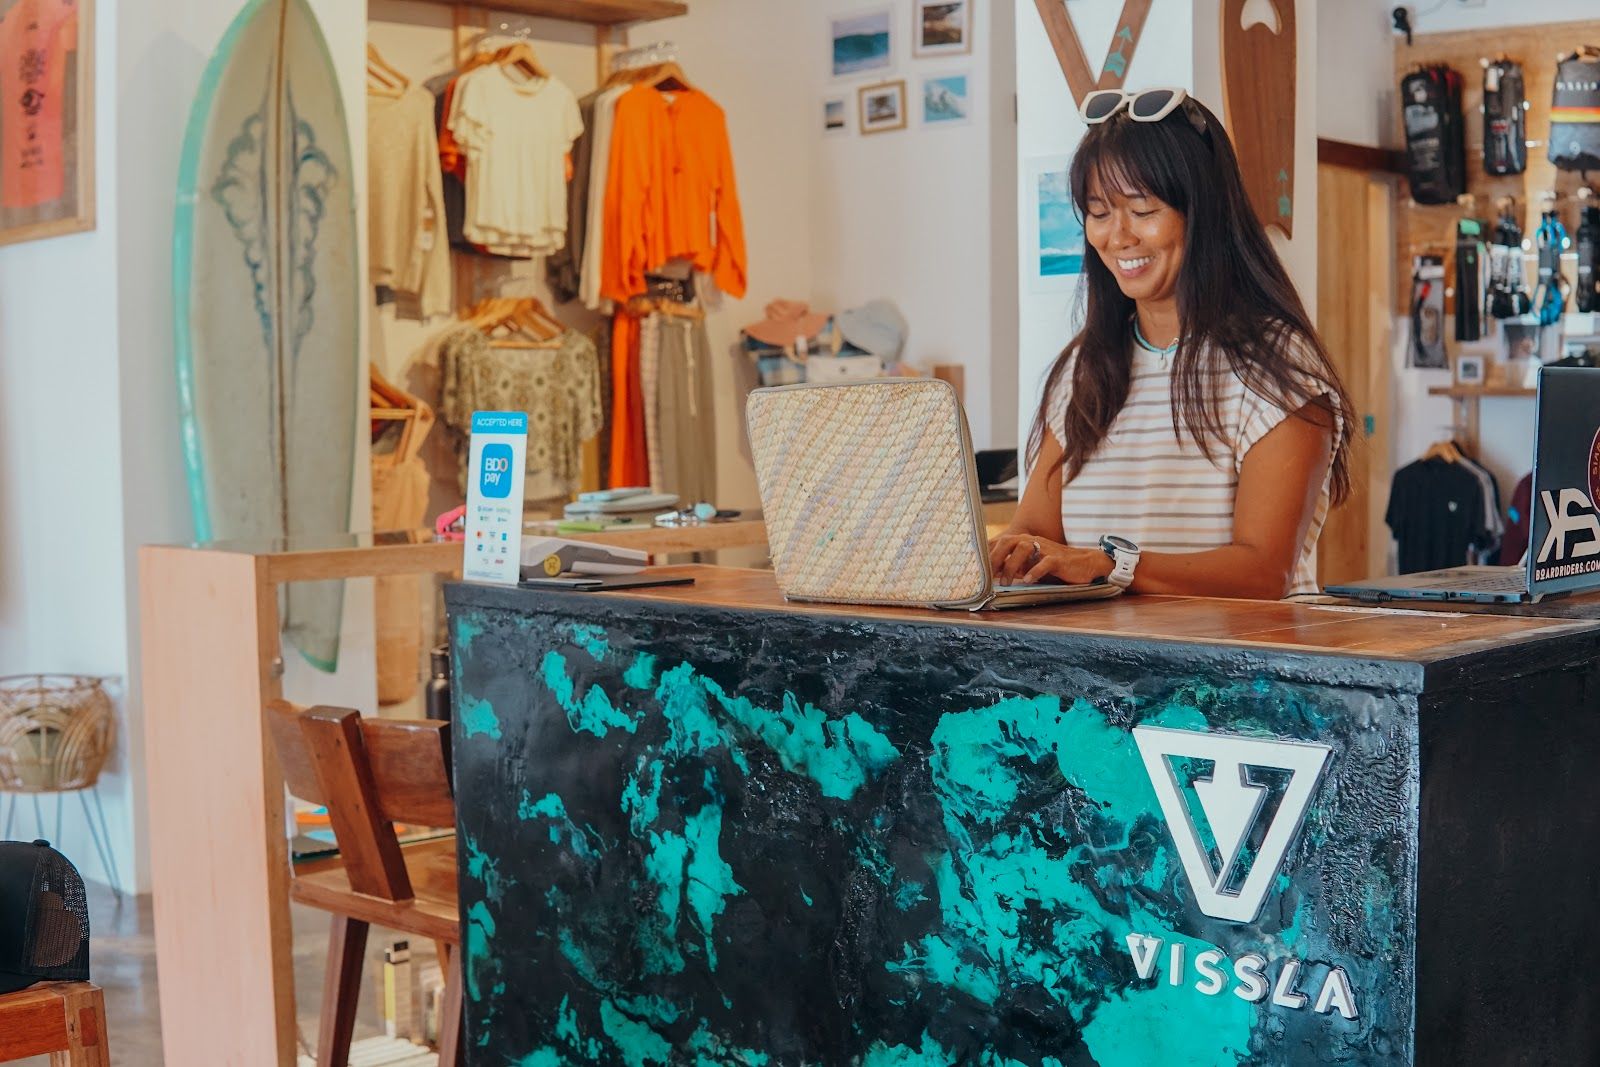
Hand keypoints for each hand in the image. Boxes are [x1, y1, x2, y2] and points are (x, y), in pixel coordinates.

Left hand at [988, 533, 1115, 585]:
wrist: (1083, 564)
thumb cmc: (1052, 566)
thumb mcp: (1028, 565)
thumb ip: (1010, 566)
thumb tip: (988, 575)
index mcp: (1022, 541)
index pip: (998, 543)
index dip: (984, 553)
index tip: (971, 567)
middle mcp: (1031, 541)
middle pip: (1007, 542)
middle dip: (994, 558)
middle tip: (985, 576)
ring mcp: (1045, 548)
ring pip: (1023, 549)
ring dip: (1011, 566)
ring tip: (1005, 582)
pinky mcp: (1058, 559)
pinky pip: (1044, 563)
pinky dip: (1034, 571)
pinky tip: (1026, 581)